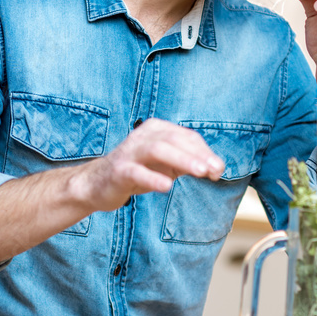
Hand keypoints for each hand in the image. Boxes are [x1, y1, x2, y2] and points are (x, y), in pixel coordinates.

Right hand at [71, 118, 224, 210]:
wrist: (98, 184)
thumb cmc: (138, 170)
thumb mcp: (166, 164)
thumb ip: (190, 163)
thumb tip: (217, 168)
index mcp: (157, 129)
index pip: (187, 137)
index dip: (205, 152)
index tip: (218, 169)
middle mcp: (143, 136)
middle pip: (175, 140)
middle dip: (198, 154)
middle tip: (215, 169)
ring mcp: (130, 152)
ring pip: (158, 150)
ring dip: (182, 160)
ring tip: (200, 172)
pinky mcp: (118, 171)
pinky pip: (136, 172)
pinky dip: (153, 178)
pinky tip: (167, 186)